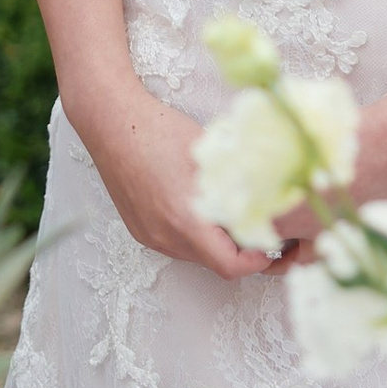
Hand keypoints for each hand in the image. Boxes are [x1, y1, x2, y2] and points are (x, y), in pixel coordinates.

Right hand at [72, 80, 286, 279]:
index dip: (258, 260)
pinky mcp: (139, 229)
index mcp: (186, 221)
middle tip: (259, 225)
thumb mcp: (212, 156)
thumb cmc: (160, 130)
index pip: (231, 266)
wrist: (111, 121)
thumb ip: (241, 184)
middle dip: (240, 250)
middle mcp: (165, 237)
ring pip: (195, 255)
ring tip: (229, 212)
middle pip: (214, 263)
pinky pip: (175, 244)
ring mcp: (149, 235)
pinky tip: (198, 206)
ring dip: (216, 243)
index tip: (272, 241)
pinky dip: (194, 234)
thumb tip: (275, 199)